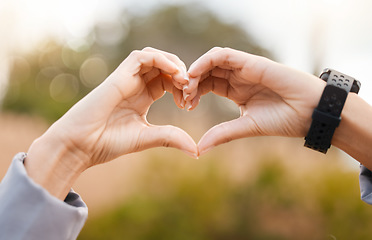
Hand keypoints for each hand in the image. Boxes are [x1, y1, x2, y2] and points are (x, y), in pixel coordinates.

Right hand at [26, 47, 196, 198]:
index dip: (182, 88)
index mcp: (142, 97)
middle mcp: (135, 85)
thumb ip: (171, 137)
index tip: (189, 104)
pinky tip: (174, 73)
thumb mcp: (147, 137)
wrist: (81, 145)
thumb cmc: (108, 142)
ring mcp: (127, 79)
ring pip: (154, 57)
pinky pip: (142, 57)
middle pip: (164, 67)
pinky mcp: (119, 75)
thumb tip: (196, 151)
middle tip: (190, 90)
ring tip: (184, 80)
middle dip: (182, 75)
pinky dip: (161, 60)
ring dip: (173, 64)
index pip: (167, 81)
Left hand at [184, 47, 325, 155]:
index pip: (207, 85)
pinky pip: (223, 55)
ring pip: (212, 61)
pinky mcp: (251, 62)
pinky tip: (195, 73)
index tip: (186, 106)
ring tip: (187, 86)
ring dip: (196, 71)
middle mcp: (238, 77)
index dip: (194, 93)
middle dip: (191, 82)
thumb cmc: (284, 120)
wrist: (311, 112)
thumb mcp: (247, 127)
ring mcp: (244, 68)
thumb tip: (198, 149)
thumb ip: (223, 133)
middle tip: (183, 97)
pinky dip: (206, 61)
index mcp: (236, 91)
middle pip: (206, 72)